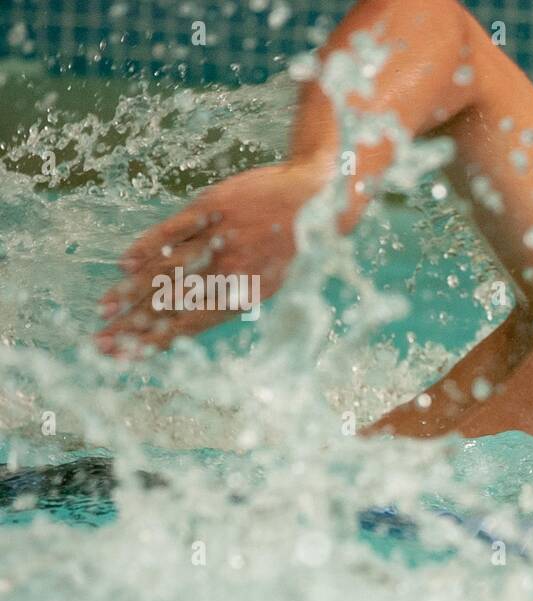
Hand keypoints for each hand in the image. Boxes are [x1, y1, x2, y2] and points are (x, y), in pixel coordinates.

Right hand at [95, 160, 327, 355]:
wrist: (315, 198)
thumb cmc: (295, 244)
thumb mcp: (271, 280)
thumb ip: (232, 296)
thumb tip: (196, 314)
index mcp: (245, 295)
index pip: (191, 325)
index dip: (157, 341)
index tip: (129, 355)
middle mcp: (229, 271)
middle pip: (171, 303)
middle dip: (134, 325)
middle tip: (102, 341)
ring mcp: (218, 239)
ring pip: (167, 270)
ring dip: (133, 291)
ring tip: (106, 309)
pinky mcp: (211, 208)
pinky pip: (173, 231)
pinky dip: (148, 246)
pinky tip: (124, 263)